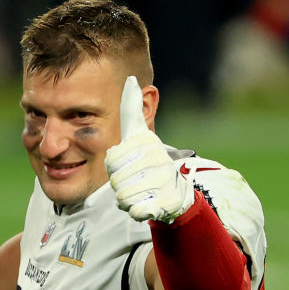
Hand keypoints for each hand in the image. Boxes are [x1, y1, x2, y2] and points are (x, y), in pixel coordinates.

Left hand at [105, 76, 193, 222]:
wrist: (176, 191)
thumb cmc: (150, 160)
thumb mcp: (140, 132)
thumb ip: (132, 109)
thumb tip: (130, 78)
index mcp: (147, 142)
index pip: (111, 159)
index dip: (114, 166)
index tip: (127, 163)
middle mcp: (156, 158)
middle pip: (115, 180)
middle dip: (120, 184)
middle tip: (134, 180)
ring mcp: (162, 181)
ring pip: (123, 197)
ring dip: (127, 198)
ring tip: (141, 191)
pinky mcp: (165, 203)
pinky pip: (135, 211)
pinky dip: (137, 211)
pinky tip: (147, 203)